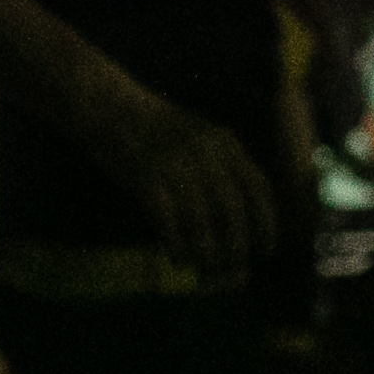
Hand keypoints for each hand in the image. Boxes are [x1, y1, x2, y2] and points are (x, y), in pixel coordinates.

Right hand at [90, 91, 278, 278]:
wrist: (108, 105)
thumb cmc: (155, 129)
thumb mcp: (198, 140)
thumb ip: (219, 172)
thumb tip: (237, 228)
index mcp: (224, 141)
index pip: (258, 187)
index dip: (265, 223)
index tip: (265, 250)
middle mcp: (205, 151)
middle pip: (232, 209)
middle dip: (237, 245)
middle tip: (233, 268)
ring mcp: (175, 161)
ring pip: (201, 220)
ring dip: (205, 251)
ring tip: (203, 267)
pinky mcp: (146, 175)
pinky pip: (169, 220)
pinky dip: (176, 244)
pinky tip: (176, 256)